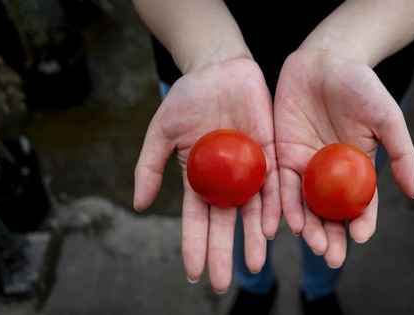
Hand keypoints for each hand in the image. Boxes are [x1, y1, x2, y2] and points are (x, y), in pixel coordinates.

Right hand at [133, 57, 279, 292]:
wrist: (219, 68)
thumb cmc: (188, 98)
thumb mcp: (161, 132)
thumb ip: (149, 167)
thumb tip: (138, 205)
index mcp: (200, 179)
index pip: (195, 220)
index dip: (194, 245)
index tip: (192, 272)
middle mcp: (227, 181)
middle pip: (225, 223)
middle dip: (223, 253)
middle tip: (220, 283)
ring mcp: (250, 169)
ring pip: (254, 211)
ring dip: (253, 239)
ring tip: (254, 265)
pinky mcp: (271, 153)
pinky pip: (275, 184)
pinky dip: (275, 206)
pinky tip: (273, 228)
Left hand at [274, 48, 413, 267]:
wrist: (325, 59)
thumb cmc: (361, 85)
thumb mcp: (387, 117)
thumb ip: (401, 153)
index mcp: (358, 168)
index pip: (361, 204)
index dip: (362, 223)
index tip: (360, 237)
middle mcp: (331, 173)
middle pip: (331, 213)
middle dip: (331, 236)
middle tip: (330, 256)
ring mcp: (305, 166)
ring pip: (305, 205)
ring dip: (308, 227)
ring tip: (311, 243)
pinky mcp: (281, 155)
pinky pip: (279, 185)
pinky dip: (282, 205)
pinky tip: (283, 222)